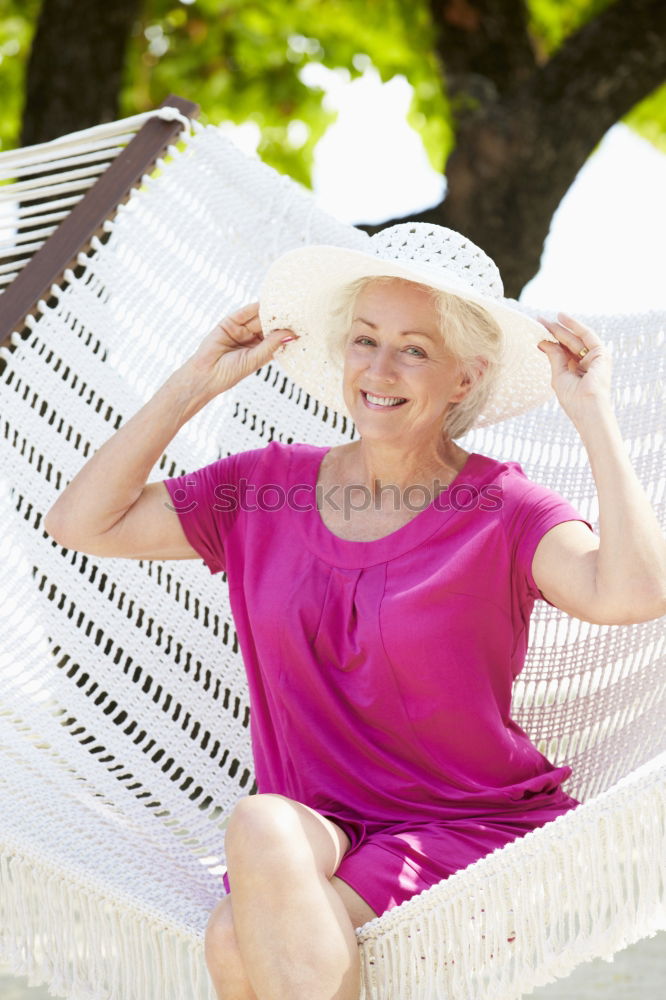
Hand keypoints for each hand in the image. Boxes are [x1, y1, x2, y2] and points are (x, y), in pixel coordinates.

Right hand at [183, 301, 297, 396]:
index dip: (286, 331)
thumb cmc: (229, 374)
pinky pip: (243, 313)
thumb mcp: (254, 359)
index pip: (276, 337)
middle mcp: (252, 340)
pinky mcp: (229, 324)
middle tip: (296, 309)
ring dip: (268, 311)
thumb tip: (291, 335)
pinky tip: (264, 303)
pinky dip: (252, 308)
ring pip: (256, 318)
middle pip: (268, 326)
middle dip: (279, 318)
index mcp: (260, 351)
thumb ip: (271, 345)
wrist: (205, 375)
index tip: (302, 324)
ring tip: (282, 303)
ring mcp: (240, 331)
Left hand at [537, 312, 611, 422]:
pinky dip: (575, 325)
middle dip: (554, 331)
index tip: (537, 331)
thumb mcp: (558, 375)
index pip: (562, 352)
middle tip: (539, 320)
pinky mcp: (601, 353)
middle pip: (568, 343)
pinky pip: (586, 335)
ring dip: (561, 327)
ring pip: (575, 338)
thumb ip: (554, 357)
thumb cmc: (573, 399)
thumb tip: (543, 342)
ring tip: (546, 319)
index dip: (550, 341)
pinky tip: (562, 318)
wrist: (588, 408)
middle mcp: (586, 363)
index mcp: (576, 371)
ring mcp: (594, 358)